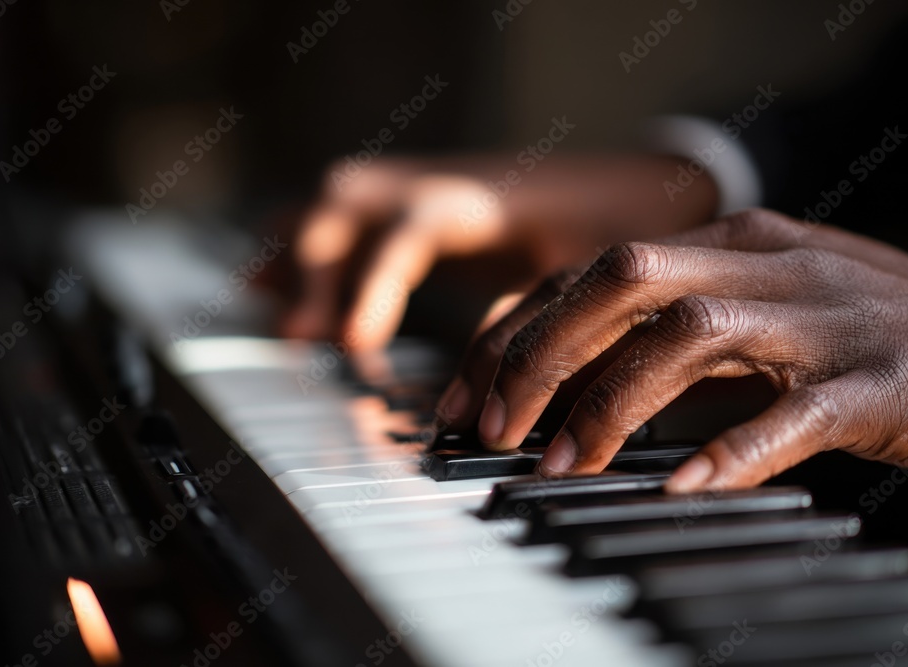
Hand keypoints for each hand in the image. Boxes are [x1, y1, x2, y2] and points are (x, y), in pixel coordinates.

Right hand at [278, 154, 717, 349]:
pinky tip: (271, 279)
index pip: (411, 228)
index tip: (353, 342)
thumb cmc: (621, 226)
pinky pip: (346, 214)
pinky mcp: (419, 202)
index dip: (376, 283)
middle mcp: (442, 182)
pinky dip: (305, 243)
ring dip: (303, 255)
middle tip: (304, 336)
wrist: (636, 178)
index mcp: (485, 200)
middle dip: (317, 268)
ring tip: (285, 320)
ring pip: (338, 203)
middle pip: (348, 201)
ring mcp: (426, 186)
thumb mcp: (590, 274)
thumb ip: (536, 321)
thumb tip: (484, 389)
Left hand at [436, 208, 907, 491]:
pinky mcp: (874, 381)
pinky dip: (730, 451)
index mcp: (732, 242)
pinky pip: (791, 414)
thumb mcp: (759, 306)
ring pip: (690, 333)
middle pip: (624, 278)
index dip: (518, 330)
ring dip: (610, 401)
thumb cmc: (860, 330)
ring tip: (561, 463)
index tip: (467, 394)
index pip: (594, 270)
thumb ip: (673, 325)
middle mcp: (767, 264)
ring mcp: (822, 319)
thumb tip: (567, 374)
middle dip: (542, 351)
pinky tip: (681, 487)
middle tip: (491, 427)